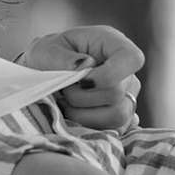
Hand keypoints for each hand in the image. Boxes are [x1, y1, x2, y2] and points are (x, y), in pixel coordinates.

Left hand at [22, 25, 143, 131]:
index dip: (110, 74)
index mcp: (111, 43)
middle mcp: (125, 71)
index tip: (82, 82)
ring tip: (66, 103)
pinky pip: (115, 130)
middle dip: (82, 97)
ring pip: (118, 116)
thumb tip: (87, 65)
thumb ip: (61, 57)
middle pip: (118, 93)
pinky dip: (90, 126)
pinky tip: (76, 115)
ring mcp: (127, 96)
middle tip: (63, 90)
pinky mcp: (122, 118)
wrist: (42, 76)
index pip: (132, 58)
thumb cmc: (46, 57)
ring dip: (84, 115)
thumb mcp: (45, 51)